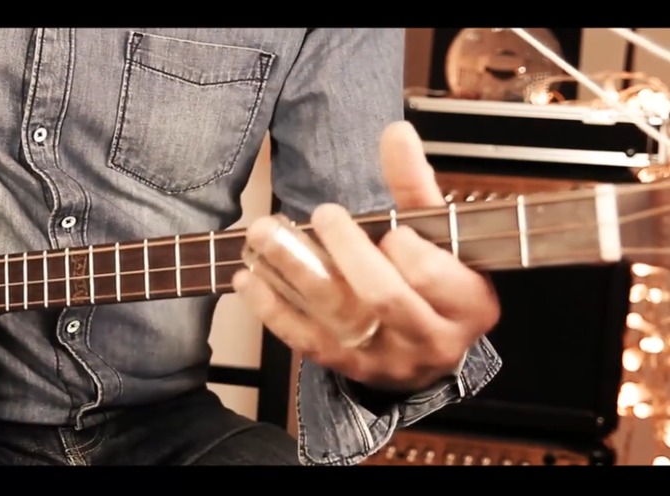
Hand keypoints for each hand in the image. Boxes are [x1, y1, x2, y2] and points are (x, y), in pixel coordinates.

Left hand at [233, 121, 499, 392]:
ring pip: (336, 318)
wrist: (426, 349)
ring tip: (263, 236)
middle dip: (347, 252)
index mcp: (467, 304)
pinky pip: (306, 341)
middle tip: (323, 214)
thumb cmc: (436, 283)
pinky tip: (249, 279)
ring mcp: (386, 360)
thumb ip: (415, 185)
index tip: (389, 229)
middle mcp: (430, 339)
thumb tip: (396, 131)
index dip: (404, 251)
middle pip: (383, 297)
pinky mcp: (348, 370)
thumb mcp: (439, 235)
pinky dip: (273, 310)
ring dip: (294, 273)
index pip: (430, 275)